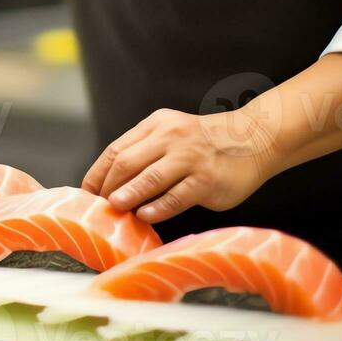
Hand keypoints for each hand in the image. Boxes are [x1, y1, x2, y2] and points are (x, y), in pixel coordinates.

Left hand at [82, 108, 277, 222]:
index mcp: (157, 125)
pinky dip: (158, 207)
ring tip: (114, 207)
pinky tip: (145, 215)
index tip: (86, 193)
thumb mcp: (172, 133)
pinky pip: (176, 196)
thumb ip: (146, 152)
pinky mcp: (207, 180)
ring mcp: (190, 158)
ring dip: (128, 194)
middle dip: (108, 186)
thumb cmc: (206, 143)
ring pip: (150, 178)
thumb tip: (111, 185)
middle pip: (127, 162)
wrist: (255, 139)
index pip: (116, 149)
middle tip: (98, 206)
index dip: (98, 173)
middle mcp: (171, 137)